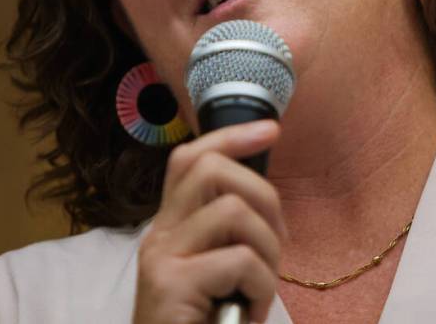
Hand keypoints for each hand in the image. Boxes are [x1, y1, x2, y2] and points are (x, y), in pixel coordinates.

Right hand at [133, 120, 284, 323]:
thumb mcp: (216, 274)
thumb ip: (228, 238)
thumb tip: (265, 202)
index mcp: (172, 228)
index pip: (191, 159)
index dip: (232, 136)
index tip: (271, 129)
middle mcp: (159, 236)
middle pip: (212, 170)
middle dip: (263, 196)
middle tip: (277, 245)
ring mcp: (161, 258)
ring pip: (234, 211)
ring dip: (267, 250)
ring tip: (260, 289)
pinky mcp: (171, 284)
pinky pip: (240, 259)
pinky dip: (262, 288)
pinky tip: (249, 313)